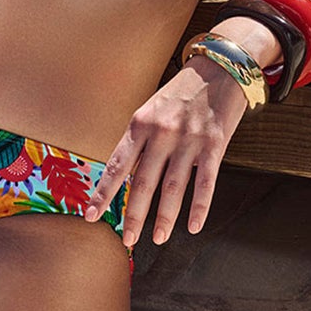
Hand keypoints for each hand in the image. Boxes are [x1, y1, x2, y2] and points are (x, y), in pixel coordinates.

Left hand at [83, 61, 251, 246]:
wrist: (219, 70)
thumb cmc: (178, 94)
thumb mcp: (149, 110)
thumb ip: (138, 142)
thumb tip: (124, 176)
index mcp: (139, 125)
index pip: (116, 166)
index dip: (103, 193)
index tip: (90, 215)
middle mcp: (161, 134)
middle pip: (143, 182)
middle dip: (134, 215)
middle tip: (127, 240)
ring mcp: (189, 141)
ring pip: (173, 187)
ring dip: (164, 216)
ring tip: (157, 238)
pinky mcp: (215, 146)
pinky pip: (206, 183)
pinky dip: (199, 207)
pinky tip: (193, 227)